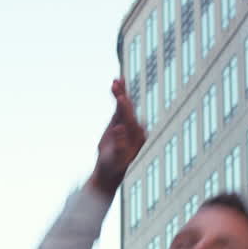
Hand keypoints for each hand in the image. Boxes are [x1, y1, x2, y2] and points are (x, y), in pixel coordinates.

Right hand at [88, 78, 146, 196]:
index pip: (131, 119)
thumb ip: (120, 144)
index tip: (120, 97)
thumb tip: (119, 128)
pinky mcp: (120, 120)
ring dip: (120, 92)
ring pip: (125, 104)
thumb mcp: (116, 158)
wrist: (110, 169)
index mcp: (138, 136)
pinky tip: (116, 82)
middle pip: (129, 108)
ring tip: (116, 80)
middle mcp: (136, 127)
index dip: (125, 108)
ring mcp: (128, 122)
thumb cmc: (113, 166)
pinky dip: (118, 93)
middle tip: (116, 84)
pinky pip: (119, 104)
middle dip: (123, 96)